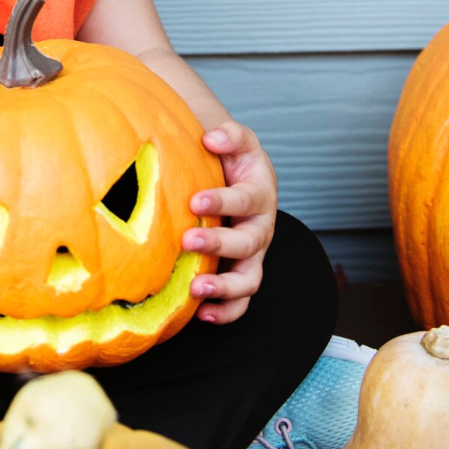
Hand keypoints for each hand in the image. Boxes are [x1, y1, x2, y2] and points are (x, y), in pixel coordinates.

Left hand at [182, 121, 277, 323]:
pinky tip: (202, 313)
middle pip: (247, 243)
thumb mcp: (237, 141)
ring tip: (197, 288)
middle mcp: (260, 228)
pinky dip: (225, 311)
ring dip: (224, 287)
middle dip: (218, 244)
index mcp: (260, 194)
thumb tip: (212, 138)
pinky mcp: (242, 273)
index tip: (195, 200)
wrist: (237, 179)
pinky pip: (241, 301)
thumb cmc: (234, 161)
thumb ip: (229, 135)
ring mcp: (253, 255)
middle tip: (188, 240)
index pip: (246, 199)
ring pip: (249, 279)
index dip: (223, 201)